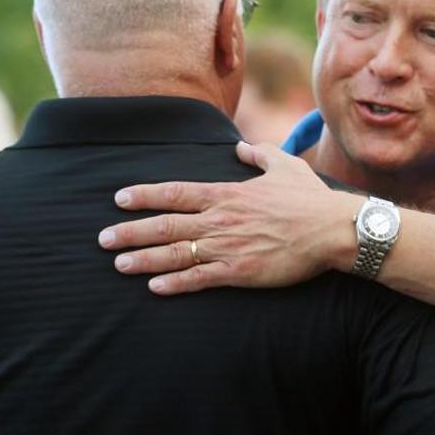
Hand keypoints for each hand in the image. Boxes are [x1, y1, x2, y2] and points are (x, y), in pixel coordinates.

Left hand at [97, 141, 362, 293]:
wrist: (331, 230)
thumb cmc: (309, 199)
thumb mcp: (284, 166)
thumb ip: (259, 154)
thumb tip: (242, 147)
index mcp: (227, 194)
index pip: (175, 193)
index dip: (144, 196)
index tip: (120, 198)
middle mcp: (219, 220)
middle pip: (165, 225)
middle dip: (130, 231)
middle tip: (103, 238)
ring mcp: (227, 247)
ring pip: (175, 254)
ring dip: (143, 259)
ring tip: (118, 264)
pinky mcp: (238, 273)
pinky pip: (199, 279)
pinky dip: (174, 283)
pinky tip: (154, 287)